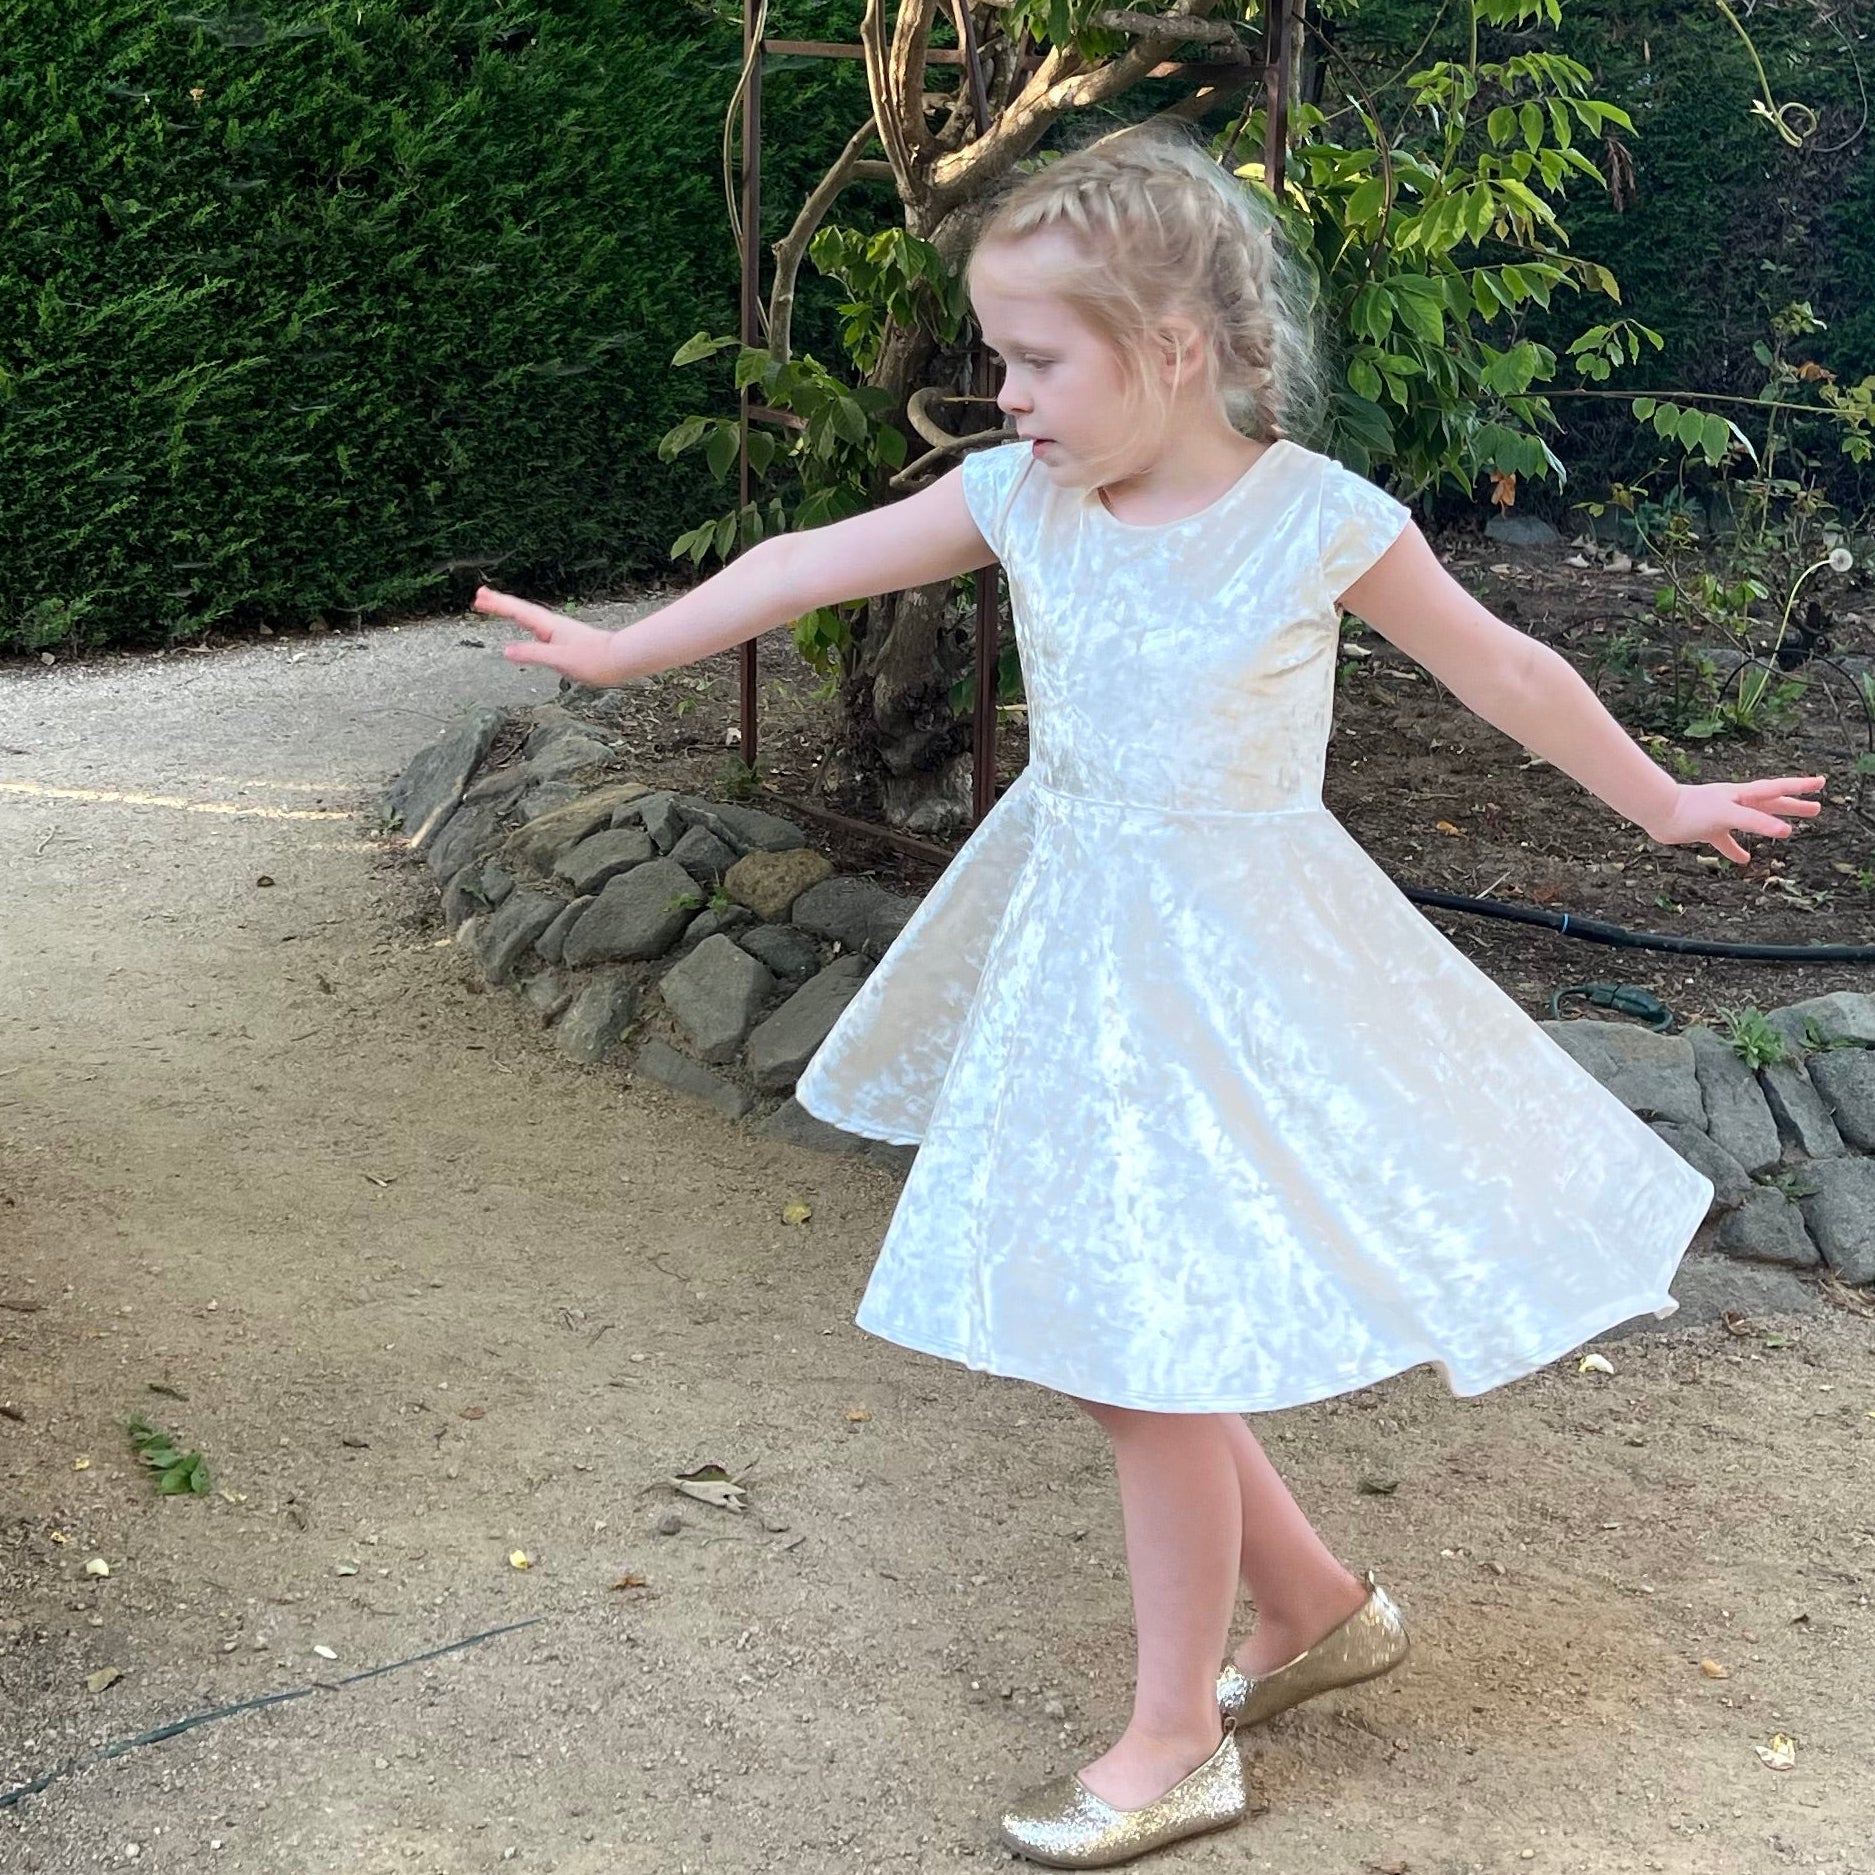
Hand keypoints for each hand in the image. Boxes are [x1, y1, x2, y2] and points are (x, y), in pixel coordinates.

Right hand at [474, 587, 620, 685]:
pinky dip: (525, 622)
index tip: (479, 598)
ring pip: (528, 617)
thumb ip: (533, 654)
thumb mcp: (559, 659)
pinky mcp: (564, 640)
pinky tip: (528, 627)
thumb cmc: (593, 660)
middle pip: (520, 610)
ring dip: (510, 610)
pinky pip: (537, 627)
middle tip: (479, 595)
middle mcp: (552, 625)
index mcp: (549, 626)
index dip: (497, 606)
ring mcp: (558, 631)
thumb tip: (506, 650)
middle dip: (499, 603)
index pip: (517, 612)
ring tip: (495, 605)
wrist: (619, 660)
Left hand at [1642, 773, 1825, 864]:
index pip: (1777, 789)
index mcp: (1743, 795)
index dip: (1799, 787)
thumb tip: (1786, 831)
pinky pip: (1726, 841)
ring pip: (1753, 821)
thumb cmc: (1691, 808)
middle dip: (1793, 805)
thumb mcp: (1728, 814)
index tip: (1821, 784)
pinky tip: (1743, 860)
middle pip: (1770, 803)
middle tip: (1816, 809)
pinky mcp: (1708, 830)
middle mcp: (1735, 803)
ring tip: (1788, 832)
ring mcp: (1722, 816)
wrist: (1658, 812)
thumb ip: (1756, 823)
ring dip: (1770, 825)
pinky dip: (1736, 850)